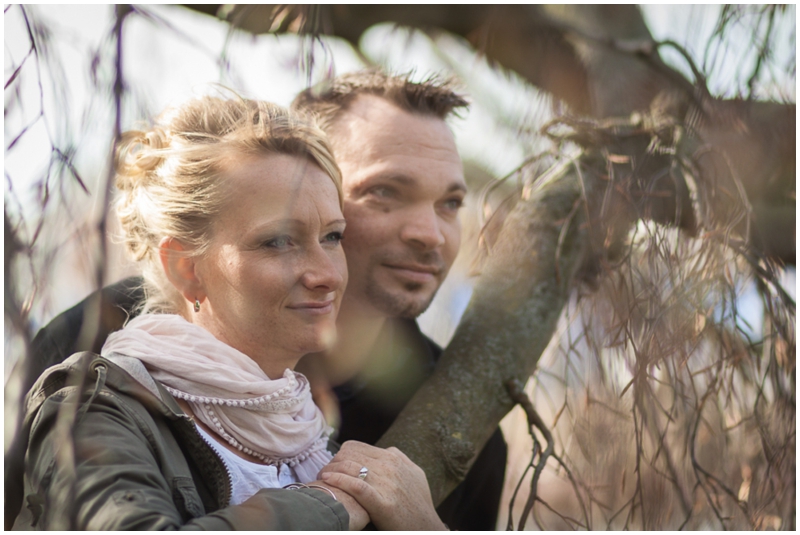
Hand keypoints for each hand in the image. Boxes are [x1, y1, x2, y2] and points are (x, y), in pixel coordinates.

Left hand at [318, 441, 447, 530]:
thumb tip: (387, 450)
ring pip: (348, 467)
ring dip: (330, 471)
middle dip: (332, 463)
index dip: (339, 455)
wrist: (426, 528)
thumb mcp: (415, 474)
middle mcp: (389, 466)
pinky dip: (338, 480)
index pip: (355, 447)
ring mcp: (386, 483)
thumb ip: (400, 459)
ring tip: (321, 479)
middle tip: (323, 473)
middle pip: (348, 455)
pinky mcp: (382, 502)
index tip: (332, 465)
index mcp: (394, 457)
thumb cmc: (419, 504)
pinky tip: (327, 481)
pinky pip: (355, 485)